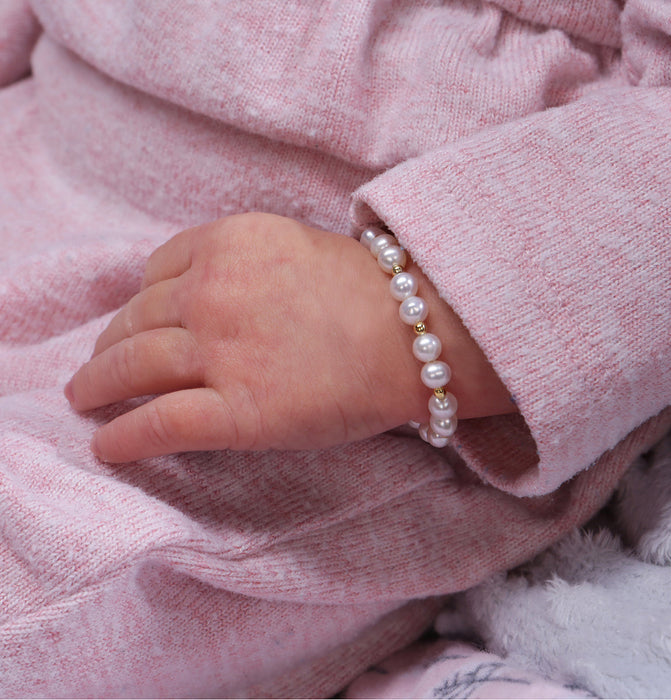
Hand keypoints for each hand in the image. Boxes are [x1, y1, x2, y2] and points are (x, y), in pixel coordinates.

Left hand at [65, 213, 514, 461]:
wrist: (419, 334)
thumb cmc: (375, 293)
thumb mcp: (297, 248)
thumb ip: (243, 263)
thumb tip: (206, 294)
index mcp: (229, 243)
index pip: (156, 272)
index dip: (138, 301)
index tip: (133, 321)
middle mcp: (213, 291)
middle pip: (136, 319)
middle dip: (109, 345)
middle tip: (96, 366)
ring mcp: (221, 350)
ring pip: (132, 367)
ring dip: (98, 385)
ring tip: (84, 399)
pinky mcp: (236, 410)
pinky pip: (159, 424)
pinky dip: (123, 438)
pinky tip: (105, 447)